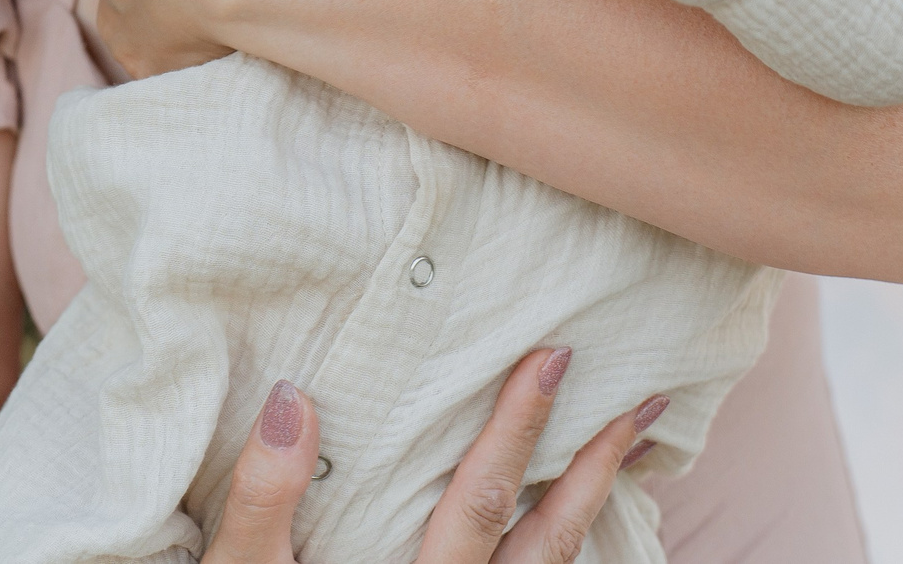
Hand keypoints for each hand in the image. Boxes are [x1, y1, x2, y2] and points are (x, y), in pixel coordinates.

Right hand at [203, 349, 666, 563]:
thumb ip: (264, 502)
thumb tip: (293, 402)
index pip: (483, 502)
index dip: (519, 428)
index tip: (553, 358)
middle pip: (549, 543)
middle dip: (594, 468)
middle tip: (638, 403)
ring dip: (589, 509)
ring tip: (624, 456)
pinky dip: (554, 549)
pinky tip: (556, 526)